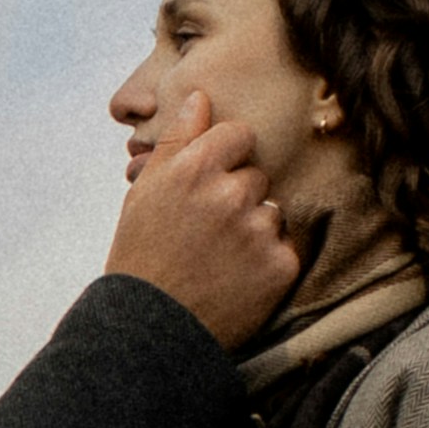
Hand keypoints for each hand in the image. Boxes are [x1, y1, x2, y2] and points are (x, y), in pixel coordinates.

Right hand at [106, 112, 296, 345]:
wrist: (150, 329)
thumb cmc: (142, 256)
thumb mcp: (146, 192)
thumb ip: (178, 141)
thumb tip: (200, 98)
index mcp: (194, 168)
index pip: (239, 135)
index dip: (226, 158)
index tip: (211, 183)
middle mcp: (230, 193)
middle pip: (257, 175)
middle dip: (238, 197)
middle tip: (208, 232)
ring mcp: (258, 230)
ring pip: (272, 212)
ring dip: (254, 230)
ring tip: (220, 259)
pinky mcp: (280, 265)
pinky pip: (285, 247)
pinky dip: (267, 262)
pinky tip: (237, 278)